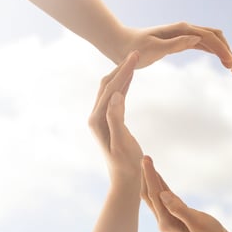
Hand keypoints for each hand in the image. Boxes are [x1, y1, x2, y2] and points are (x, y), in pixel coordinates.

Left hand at [88, 51, 143, 182]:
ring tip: (134, 59)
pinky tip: (131, 77)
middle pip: (107, 85)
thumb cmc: (125, 163)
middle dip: (120, 68)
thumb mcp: (122, 142)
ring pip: (110, 89)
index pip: (110, 89)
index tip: (134, 57)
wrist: (125, 178)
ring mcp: (101, 118)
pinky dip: (124, 84)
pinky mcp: (109, 120)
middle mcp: (96, 116)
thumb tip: (116, 96)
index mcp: (97, 120)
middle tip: (135, 53)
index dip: (122, 71)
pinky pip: (115, 97)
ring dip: (121, 74)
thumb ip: (116, 118)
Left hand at [112, 23, 231, 68]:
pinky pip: (201, 44)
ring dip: (220, 49)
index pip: (208, 37)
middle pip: (213, 35)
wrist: (122, 45)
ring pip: (209, 39)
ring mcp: (182, 35)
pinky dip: (212, 50)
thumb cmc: (135, 48)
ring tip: (229, 65)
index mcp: (180, 29)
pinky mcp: (179, 42)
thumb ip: (176, 43)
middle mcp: (184, 30)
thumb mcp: (154, 48)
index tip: (230, 62)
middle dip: (225, 48)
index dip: (221, 49)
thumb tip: (197, 39)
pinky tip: (218, 58)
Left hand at [141, 156, 228, 231]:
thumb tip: (163, 194)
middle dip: (146, 176)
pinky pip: (165, 197)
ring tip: (147, 162)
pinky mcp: (175, 215)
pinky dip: (161, 185)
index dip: (150, 177)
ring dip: (151, 179)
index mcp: (166, 223)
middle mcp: (163, 221)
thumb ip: (179, 209)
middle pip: (150, 195)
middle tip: (144, 157)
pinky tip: (157, 175)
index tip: (146, 161)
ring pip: (155, 195)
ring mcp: (168, 219)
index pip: (154, 196)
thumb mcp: (197, 223)